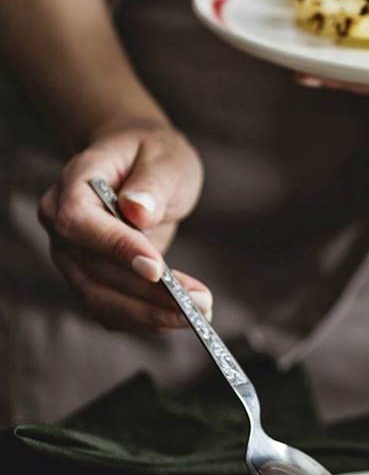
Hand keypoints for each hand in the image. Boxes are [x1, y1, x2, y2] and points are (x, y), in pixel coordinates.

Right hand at [39, 120, 208, 331]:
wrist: (141, 165)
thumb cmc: (153, 155)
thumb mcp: (165, 158)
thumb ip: (152, 183)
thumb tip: (138, 210)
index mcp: (73, 186)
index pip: (80, 223)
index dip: (116, 249)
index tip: (158, 269)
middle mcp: (62, 226)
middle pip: (95, 271)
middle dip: (149, 294)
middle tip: (200, 302)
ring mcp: (73, 257)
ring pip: (101, 299)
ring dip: (150, 314)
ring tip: (199, 312)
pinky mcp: (92, 278)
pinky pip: (111, 309)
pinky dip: (145, 319)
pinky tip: (181, 316)